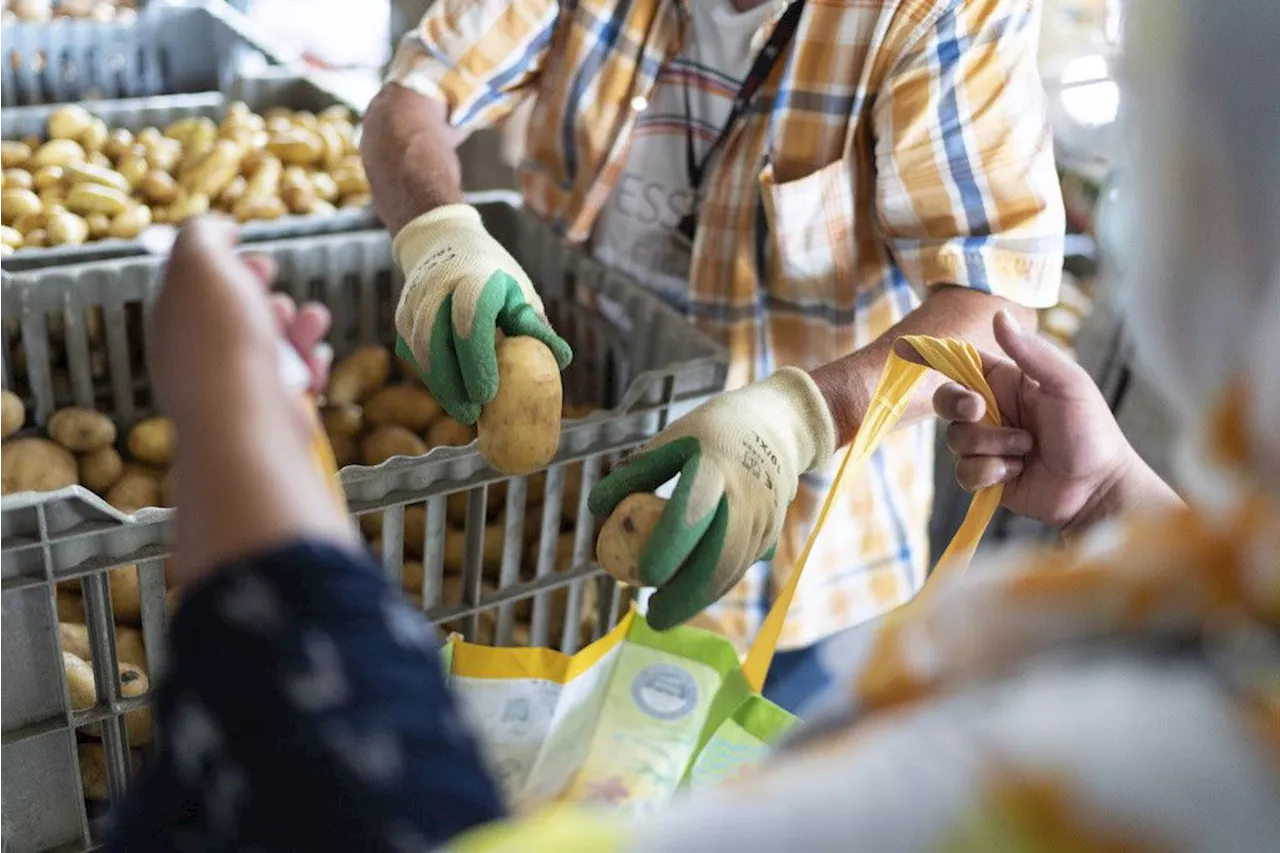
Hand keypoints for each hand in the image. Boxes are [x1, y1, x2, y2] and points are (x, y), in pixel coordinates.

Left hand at [149, 217, 353, 585]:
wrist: (249, 422)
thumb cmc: (221, 340)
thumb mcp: (200, 264)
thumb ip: (202, 235)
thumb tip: (217, 228)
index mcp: (173, 323)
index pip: (192, 287)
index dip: (222, 265)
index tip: (248, 255)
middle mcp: (198, 359)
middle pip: (234, 315)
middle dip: (262, 294)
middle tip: (273, 288)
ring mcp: (235, 390)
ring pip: (272, 345)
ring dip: (296, 326)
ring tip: (310, 320)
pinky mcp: (270, 413)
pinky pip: (296, 380)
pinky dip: (311, 365)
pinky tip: (318, 358)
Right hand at [393, 205, 571, 422]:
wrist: (444, 241)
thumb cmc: (494, 275)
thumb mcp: (519, 291)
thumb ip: (535, 326)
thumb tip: (562, 360)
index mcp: (474, 277)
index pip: (470, 318)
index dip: (476, 359)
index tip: (488, 394)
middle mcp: (438, 287)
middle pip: (436, 340)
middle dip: (452, 383)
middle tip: (473, 415)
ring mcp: (415, 301)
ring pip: (420, 351)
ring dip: (440, 385)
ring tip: (464, 411)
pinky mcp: (402, 316)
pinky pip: (413, 354)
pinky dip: (431, 377)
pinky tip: (450, 394)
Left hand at [588, 369, 836, 629]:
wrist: (777, 427)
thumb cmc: (710, 433)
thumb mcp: (671, 439)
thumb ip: (634, 474)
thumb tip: (597, 511)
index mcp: (716, 465)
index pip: (693, 511)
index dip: (669, 546)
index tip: (644, 575)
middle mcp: (746, 495)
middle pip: (719, 557)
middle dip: (686, 595)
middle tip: (653, 615)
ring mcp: (765, 517)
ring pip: (732, 571)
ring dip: (699, 597)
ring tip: (663, 609)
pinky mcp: (771, 533)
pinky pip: (740, 568)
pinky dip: (713, 587)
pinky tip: (688, 596)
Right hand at [896, 311, 1136, 531]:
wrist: (1097, 490)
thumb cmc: (1091, 432)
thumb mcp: (1067, 384)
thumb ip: (1031, 353)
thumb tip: (998, 315)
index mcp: (1007, 382)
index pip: (961, 363)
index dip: (933, 357)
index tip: (905, 351)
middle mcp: (992, 410)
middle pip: (947, 402)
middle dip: (959, 407)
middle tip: (980, 411)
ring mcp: (987, 444)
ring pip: (956, 440)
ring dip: (992, 447)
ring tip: (1026, 451)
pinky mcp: (985, 476)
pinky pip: (964, 472)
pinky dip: (990, 473)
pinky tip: (1017, 473)